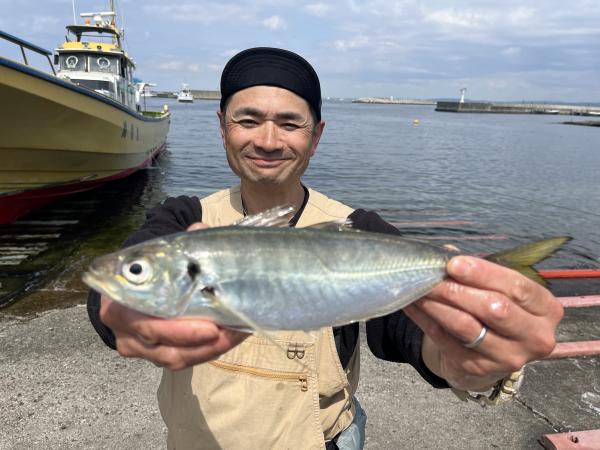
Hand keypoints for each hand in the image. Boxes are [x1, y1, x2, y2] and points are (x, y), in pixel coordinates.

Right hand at [98, 222, 248, 370]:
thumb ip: (181, 244)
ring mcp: (140, 348)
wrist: (135, 286)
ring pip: (174, 357)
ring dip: (208, 348)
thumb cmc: (150, 269)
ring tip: (235, 333)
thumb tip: (200, 229)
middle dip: (195, 338)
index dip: (173, 328)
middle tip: (225, 330)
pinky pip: (183, 361)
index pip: (139, 320)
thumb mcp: (159, 255)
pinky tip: (229, 337)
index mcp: (117, 302)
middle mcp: (124, 331)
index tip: (207, 326)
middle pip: (160, 342)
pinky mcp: (156, 357)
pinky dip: (208, 351)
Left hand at [404, 256, 563, 390]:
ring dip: (436, 304)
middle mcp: (536, 337)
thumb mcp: (498, 290)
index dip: (484, 274)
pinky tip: (411, 304)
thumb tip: (447, 253)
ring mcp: (508, 358)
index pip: (517, 287)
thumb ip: (479, 272)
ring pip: (466, 326)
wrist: (486, 356)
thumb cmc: (494, 312)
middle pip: (494, 308)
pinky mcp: (479, 369)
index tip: (453, 263)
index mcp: (546, 310)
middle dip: (457, 289)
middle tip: (430, 275)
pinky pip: (445, 340)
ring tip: (417, 288)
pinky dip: (424, 319)